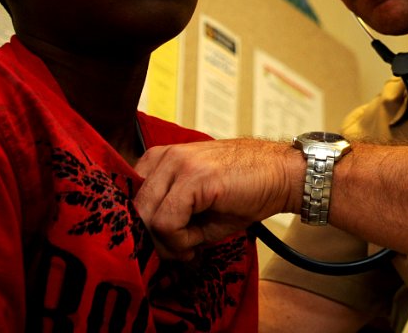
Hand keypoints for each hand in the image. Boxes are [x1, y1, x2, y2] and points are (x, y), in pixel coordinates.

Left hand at [133, 138, 297, 259]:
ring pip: (146, 218)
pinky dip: (179, 241)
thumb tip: (143, 248)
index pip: (125, 200)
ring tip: (189, 246)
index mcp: (159, 160)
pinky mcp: (195, 176)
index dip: (141, 230)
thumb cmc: (243, 192)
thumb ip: (166, 220)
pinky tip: (196, 241)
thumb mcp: (196, 207)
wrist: (282, 176)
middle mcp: (163, 156)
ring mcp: (178, 163)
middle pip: (132, 211)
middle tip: (177, 252)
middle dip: (151, 241)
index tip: (163, 245)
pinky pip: (167, 222)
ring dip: (166, 243)